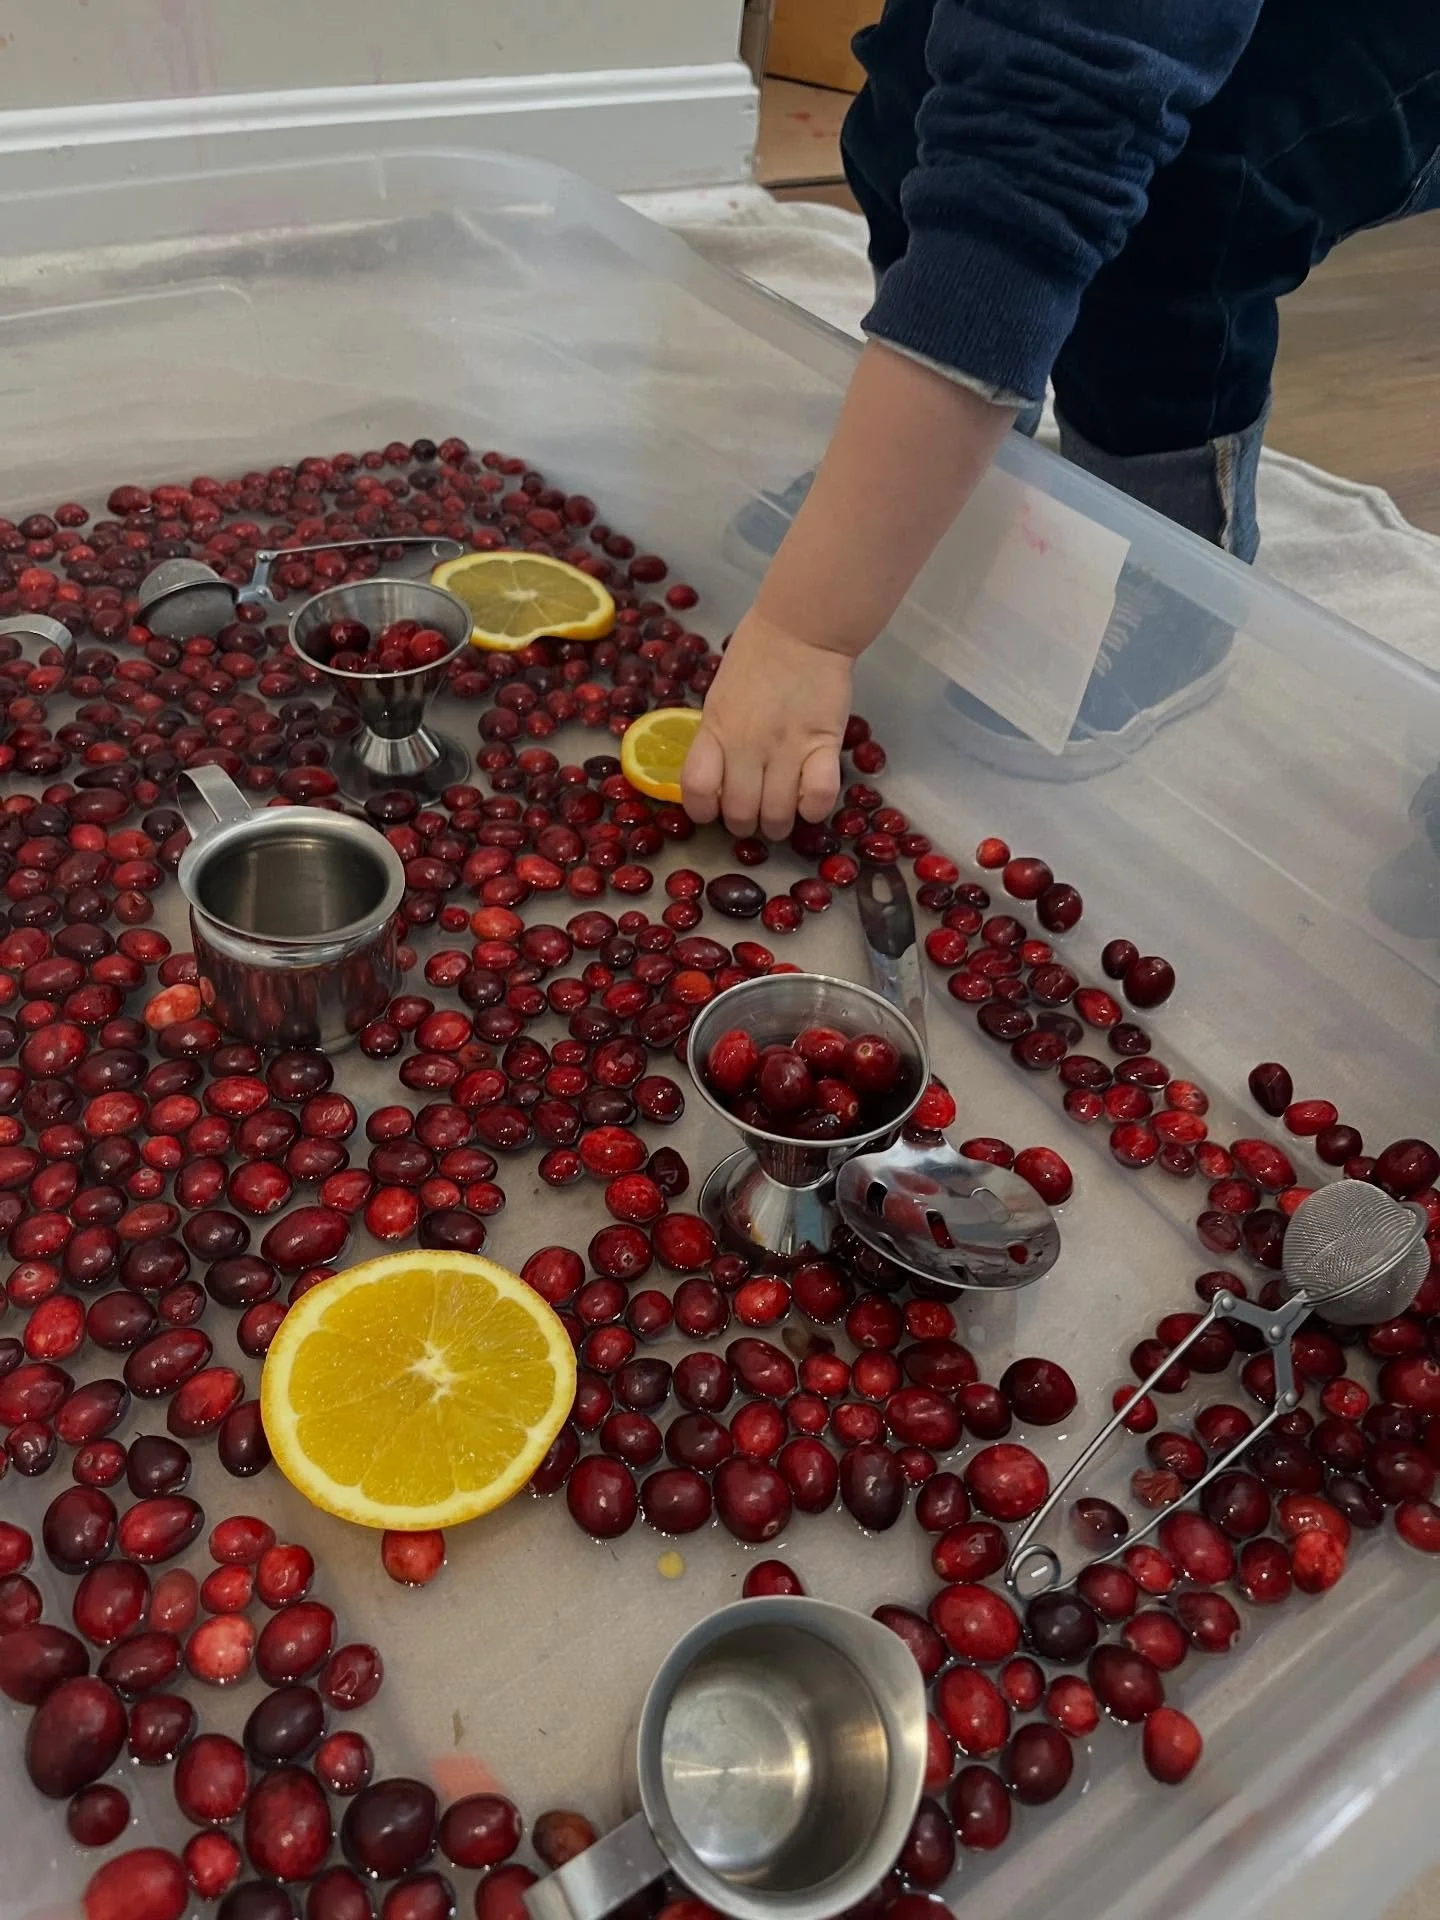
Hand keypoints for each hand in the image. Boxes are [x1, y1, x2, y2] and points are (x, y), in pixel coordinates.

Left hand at [681, 611, 850, 839]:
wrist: (803, 628)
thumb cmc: (757, 658)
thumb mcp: (719, 697)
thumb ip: (716, 738)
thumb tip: (716, 779)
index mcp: (715, 729)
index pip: (697, 790)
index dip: (702, 811)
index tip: (713, 811)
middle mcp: (747, 744)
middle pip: (740, 813)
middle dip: (745, 826)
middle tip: (754, 817)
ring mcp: (787, 746)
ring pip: (778, 814)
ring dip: (778, 826)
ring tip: (782, 818)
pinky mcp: (824, 743)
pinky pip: (819, 796)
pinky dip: (814, 810)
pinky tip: (810, 803)